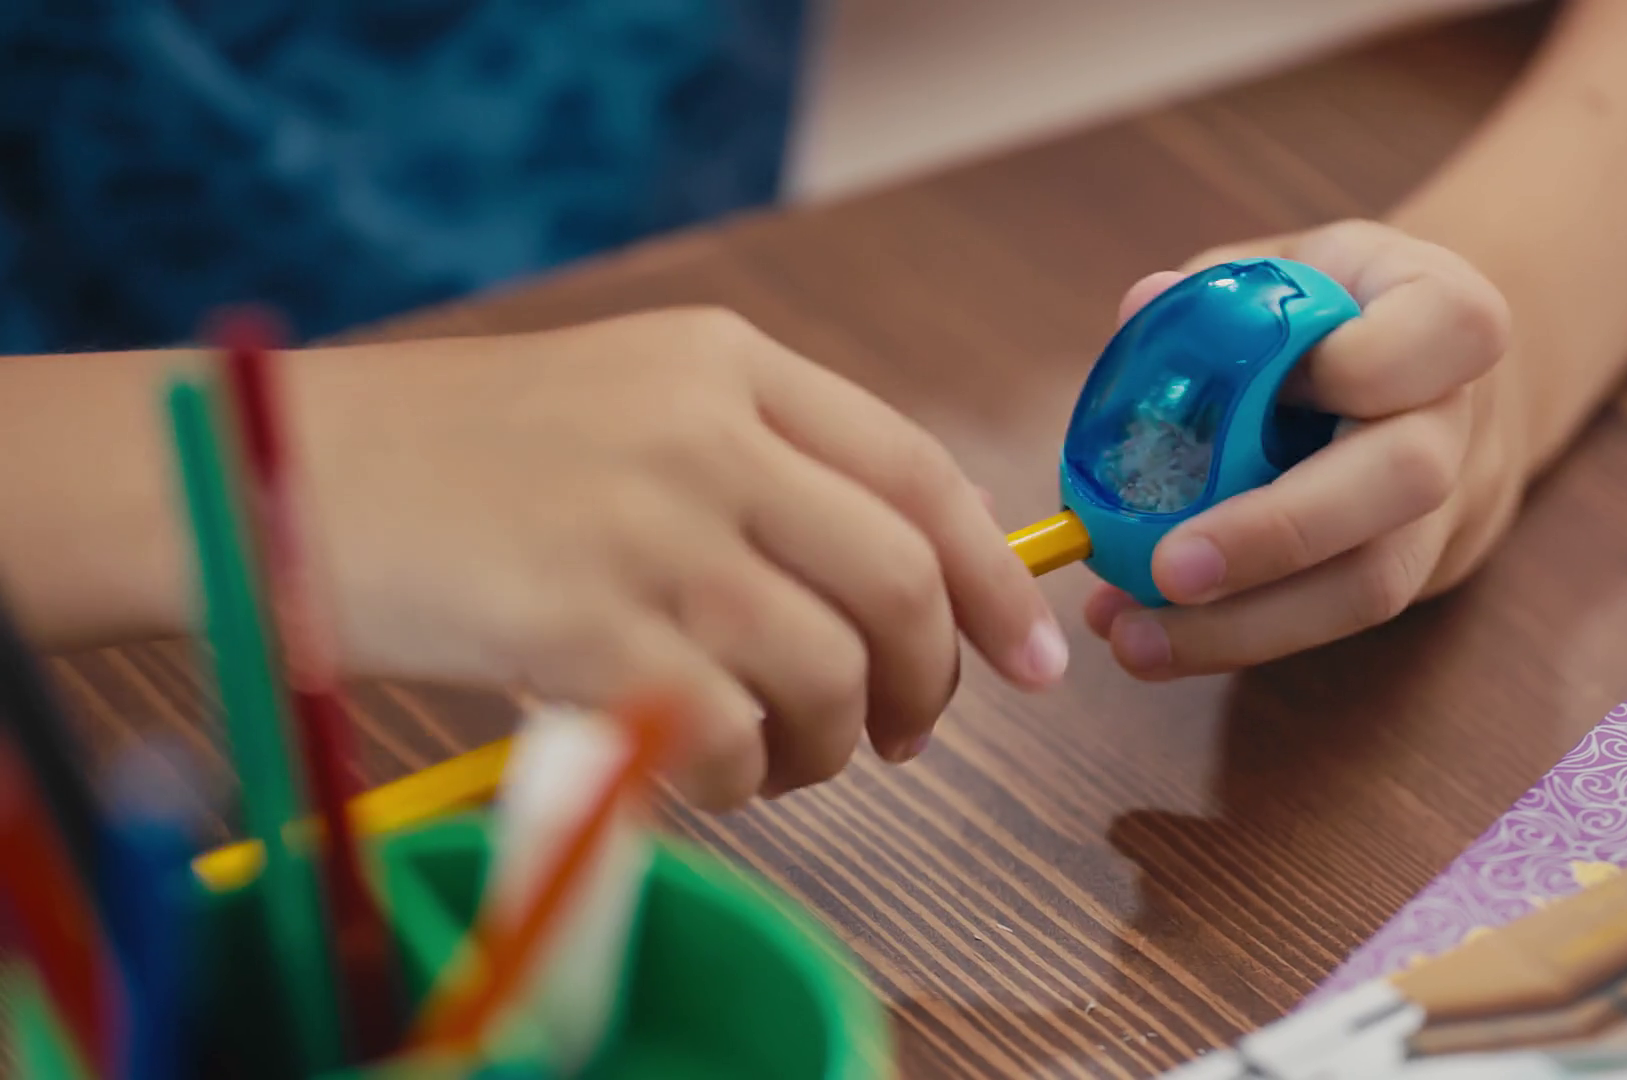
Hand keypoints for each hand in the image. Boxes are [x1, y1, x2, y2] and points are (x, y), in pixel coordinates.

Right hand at [287, 309, 1066, 807]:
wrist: (280, 470)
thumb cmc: (461, 456)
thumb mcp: (630, 404)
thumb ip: (764, 470)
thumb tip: (902, 591)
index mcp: (727, 363)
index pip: (921, 472)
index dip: (995, 580)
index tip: (1033, 658)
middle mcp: (701, 432)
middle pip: (899, 582)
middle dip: (926, 686)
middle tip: (900, 736)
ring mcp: (642, 525)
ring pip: (826, 672)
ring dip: (827, 747)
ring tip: (779, 760)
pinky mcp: (576, 625)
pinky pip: (723, 736)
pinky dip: (733, 777)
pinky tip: (698, 769)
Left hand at [1085, 220, 1526, 678]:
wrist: (1429, 391)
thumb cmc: (1336, 316)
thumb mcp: (1287, 271)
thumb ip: (1216, 290)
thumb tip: (1142, 307)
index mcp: (1444, 315)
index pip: (1447, 329)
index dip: (1359, 364)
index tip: (1271, 379)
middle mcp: (1458, 419)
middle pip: (1405, 479)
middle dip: (1279, 533)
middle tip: (1169, 570)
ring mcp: (1443, 512)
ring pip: (1371, 584)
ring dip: (1244, 627)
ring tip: (1134, 640)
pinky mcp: (1405, 581)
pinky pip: (1328, 625)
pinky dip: (1228, 637)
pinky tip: (1148, 636)